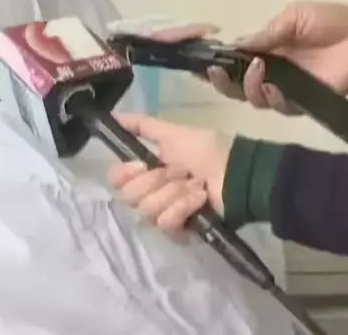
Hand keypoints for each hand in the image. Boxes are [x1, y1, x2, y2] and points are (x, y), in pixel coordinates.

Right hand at [107, 113, 230, 233]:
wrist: (235, 173)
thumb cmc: (205, 151)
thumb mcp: (172, 132)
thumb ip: (141, 125)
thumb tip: (112, 115)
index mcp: (146, 171)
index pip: (116, 179)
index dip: (124, 174)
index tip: (141, 165)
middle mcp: (151, 193)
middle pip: (130, 196)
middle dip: (154, 182)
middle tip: (177, 174)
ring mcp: (165, 213)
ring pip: (147, 210)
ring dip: (173, 194)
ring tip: (195, 187)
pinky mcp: (179, 231)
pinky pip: (166, 224)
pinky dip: (183, 209)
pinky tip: (199, 200)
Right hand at [214, 2, 347, 113]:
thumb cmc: (331, 20)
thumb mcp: (291, 17)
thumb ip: (264, 34)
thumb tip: (234, 45)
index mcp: (265, 54)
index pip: (232, 65)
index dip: (215, 67)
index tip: (201, 63)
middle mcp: (271, 74)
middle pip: (235, 88)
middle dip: (221, 82)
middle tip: (218, 71)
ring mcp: (288, 90)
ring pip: (254, 100)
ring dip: (247, 87)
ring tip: (257, 69)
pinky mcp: (307, 102)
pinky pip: (282, 108)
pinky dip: (273, 99)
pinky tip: (274, 87)